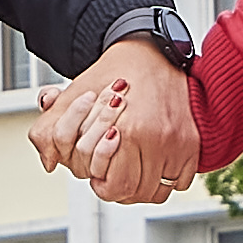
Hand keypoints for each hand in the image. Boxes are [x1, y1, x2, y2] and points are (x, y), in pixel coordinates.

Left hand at [38, 41, 200, 205]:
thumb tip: (48, 163)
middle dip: (122, 188)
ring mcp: (179, 143)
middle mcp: (157, 139)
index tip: (100, 177)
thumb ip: (51, 133)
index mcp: (129, 131)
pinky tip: (154, 166)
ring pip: (160, 190)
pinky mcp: (193, 142)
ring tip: (133, 173)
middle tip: (115, 175)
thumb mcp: (74, 99)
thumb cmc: (114, 73)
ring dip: (144, 187)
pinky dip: (168, 180)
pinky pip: (182, 181)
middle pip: (137, 192)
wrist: (152, 50)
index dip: (103, 185)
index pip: (115, 186)